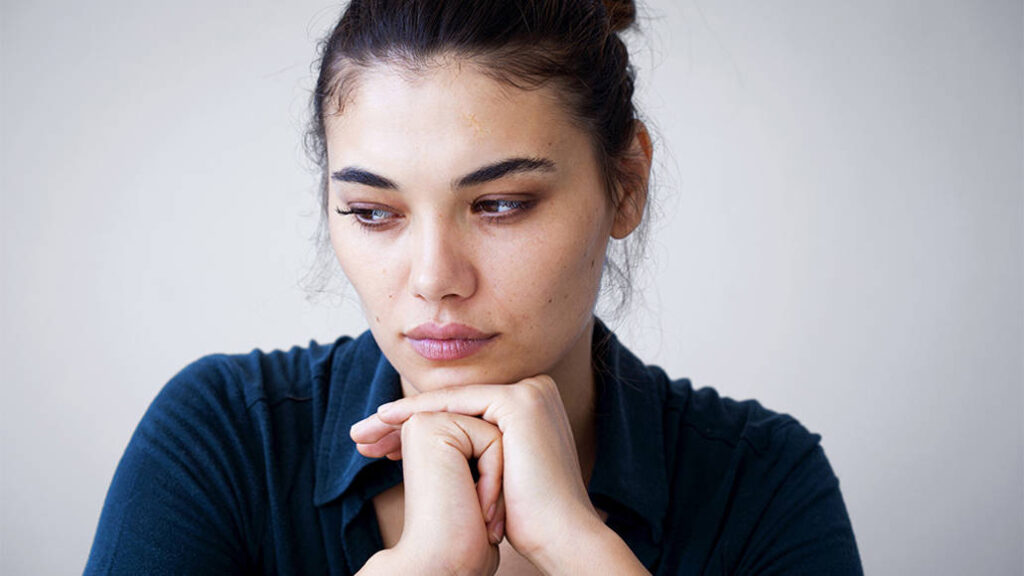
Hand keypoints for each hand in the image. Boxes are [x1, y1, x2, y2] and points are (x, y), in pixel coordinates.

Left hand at [351, 376, 605, 569]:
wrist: (561, 536)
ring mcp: (530, 392)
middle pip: (453, 405)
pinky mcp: (519, 402)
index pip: (461, 410)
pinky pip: (456, 404)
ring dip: (401, 416)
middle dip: (403, 422)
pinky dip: (418, 412)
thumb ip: (477, 450)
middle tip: (362, 437)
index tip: (379, 445)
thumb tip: (444, 451)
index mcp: (531, 403)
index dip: (416, 426)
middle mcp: (535, 390)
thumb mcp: (495, 474)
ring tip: (364, 433)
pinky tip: (387, 421)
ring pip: (450, 402)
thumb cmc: (528, 517)